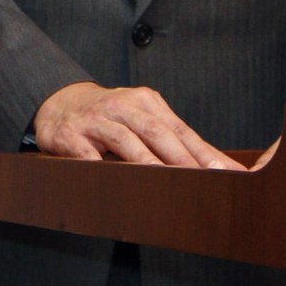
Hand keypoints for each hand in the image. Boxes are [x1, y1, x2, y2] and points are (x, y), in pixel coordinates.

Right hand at [33, 81, 244, 169]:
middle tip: (203, 181)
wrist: (59, 102)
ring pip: (124, 140)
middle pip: (156, 132)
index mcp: (145, 102)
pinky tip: (114, 183)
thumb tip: (218, 167)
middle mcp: (121, 106)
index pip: (180, 129)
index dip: (203, 152)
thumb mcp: (142, 118)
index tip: (226, 173)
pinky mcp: (70, 135)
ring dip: (146, 162)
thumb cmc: (111, 117)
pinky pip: (86, 153)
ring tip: (165, 182)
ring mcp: (94, 120)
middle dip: (181, 158)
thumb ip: (173, 140)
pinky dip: (101, 167)